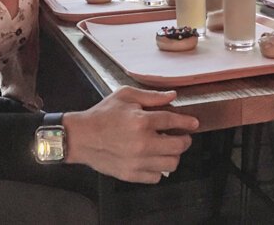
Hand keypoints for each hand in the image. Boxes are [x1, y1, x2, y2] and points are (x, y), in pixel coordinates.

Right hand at [63, 86, 198, 182]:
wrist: (81, 137)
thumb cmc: (102, 115)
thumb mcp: (125, 96)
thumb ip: (151, 96)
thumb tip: (172, 96)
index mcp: (141, 121)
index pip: (174, 121)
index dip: (187, 122)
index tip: (193, 123)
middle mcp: (142, 143)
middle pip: (178, 146)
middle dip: (184, 139)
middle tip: (181, 136)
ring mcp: (137, 161)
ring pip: (171, 164)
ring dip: (173, 155)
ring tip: (167, 147)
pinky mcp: (131, 174)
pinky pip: (156, 177)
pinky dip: (159, 168)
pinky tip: (153, 158)